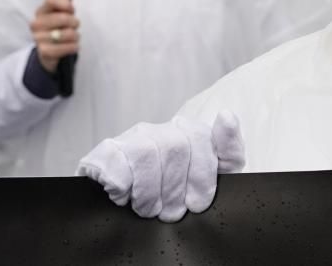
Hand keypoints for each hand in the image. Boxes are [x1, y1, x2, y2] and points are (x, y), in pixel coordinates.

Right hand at [31, 0, 79, 74]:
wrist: (50, 50)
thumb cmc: (58, 26)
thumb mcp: (63, 10)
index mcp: (42, 10)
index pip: (51, 0)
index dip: (65, 3)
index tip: (72, 8)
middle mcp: (36, 23)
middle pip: (62, 18)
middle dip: (74, 22)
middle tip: (74, 25)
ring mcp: (38, 38)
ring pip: (66, 34)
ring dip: (75, 35)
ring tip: (73, 36)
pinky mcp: (43, 51)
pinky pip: (65, 48)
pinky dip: (73, 47)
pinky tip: (73, 45)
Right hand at [79, 112, 244, 220]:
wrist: (130, 214)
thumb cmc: (179, 201)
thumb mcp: (214, 180)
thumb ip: (229, 152)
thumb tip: (226, 115)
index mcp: (184, 134)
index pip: (201, 136)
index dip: (202, 175)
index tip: (197, 202)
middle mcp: (156, 132)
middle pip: (175, 146)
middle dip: (175, 189)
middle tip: (171, 212)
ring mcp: (128, 140)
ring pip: (145, 152)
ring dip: (149, 192)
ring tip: (149, 210)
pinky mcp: (102, 155)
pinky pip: (112, 160)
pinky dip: (120, 185)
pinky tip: (123, 199)